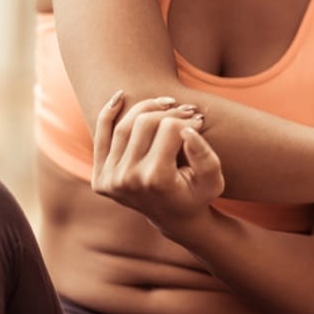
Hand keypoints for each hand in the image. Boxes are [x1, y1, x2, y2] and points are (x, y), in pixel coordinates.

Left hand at [91, 91, 224, 234]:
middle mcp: (128, 180)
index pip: (170, 129)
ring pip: (125, 125)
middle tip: (186, 111)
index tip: (200, 122)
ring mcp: (110, 179)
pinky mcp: (100, 177)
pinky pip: (101, 136)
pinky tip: (120, 96)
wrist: (174, 218)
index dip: (188, 121)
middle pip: (146, 122)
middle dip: (169, 112)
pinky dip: (108, 113)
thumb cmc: (197, 194)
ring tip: (166, 105)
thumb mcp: (212, 180)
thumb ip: (205, 156)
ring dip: (147, 107)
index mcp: (156, 180)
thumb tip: (188, 130)